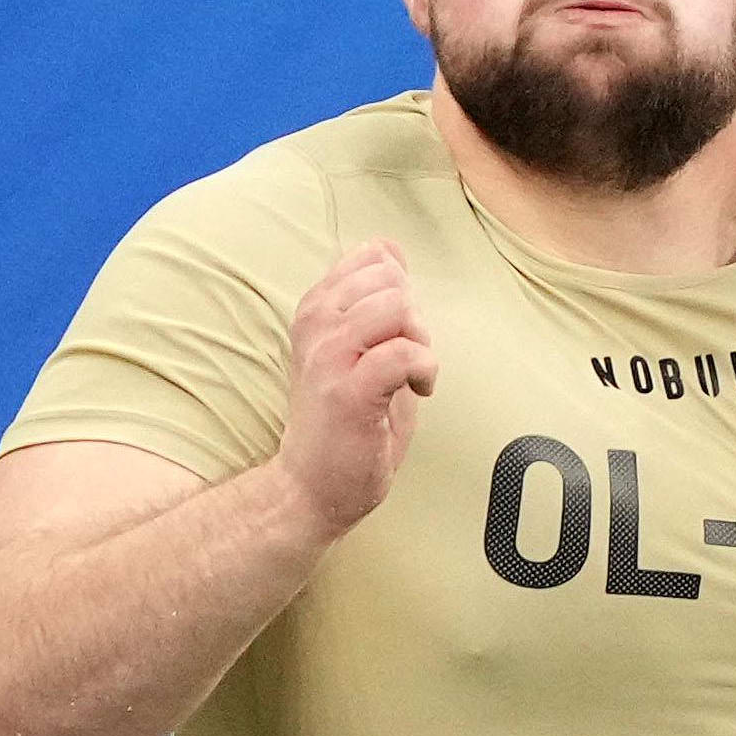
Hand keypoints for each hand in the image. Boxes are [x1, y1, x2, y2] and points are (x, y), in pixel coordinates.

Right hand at [277, 240, 432, 531]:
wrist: (309, 488)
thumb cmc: (341, 422)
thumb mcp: (355, 346)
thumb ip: (373, 298)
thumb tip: (390, 247)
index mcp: (315, 309)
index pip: (372, 257)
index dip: (401, 288)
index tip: (395, 330)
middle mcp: (315, 325)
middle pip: (390, 278)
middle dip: (414, 314)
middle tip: (406, 355)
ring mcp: (328, 357)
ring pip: (396, 307)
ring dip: (420, 340)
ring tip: (410, 373)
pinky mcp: (349, 391)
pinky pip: (404, 352)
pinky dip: (425, 369)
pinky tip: (418, 390)